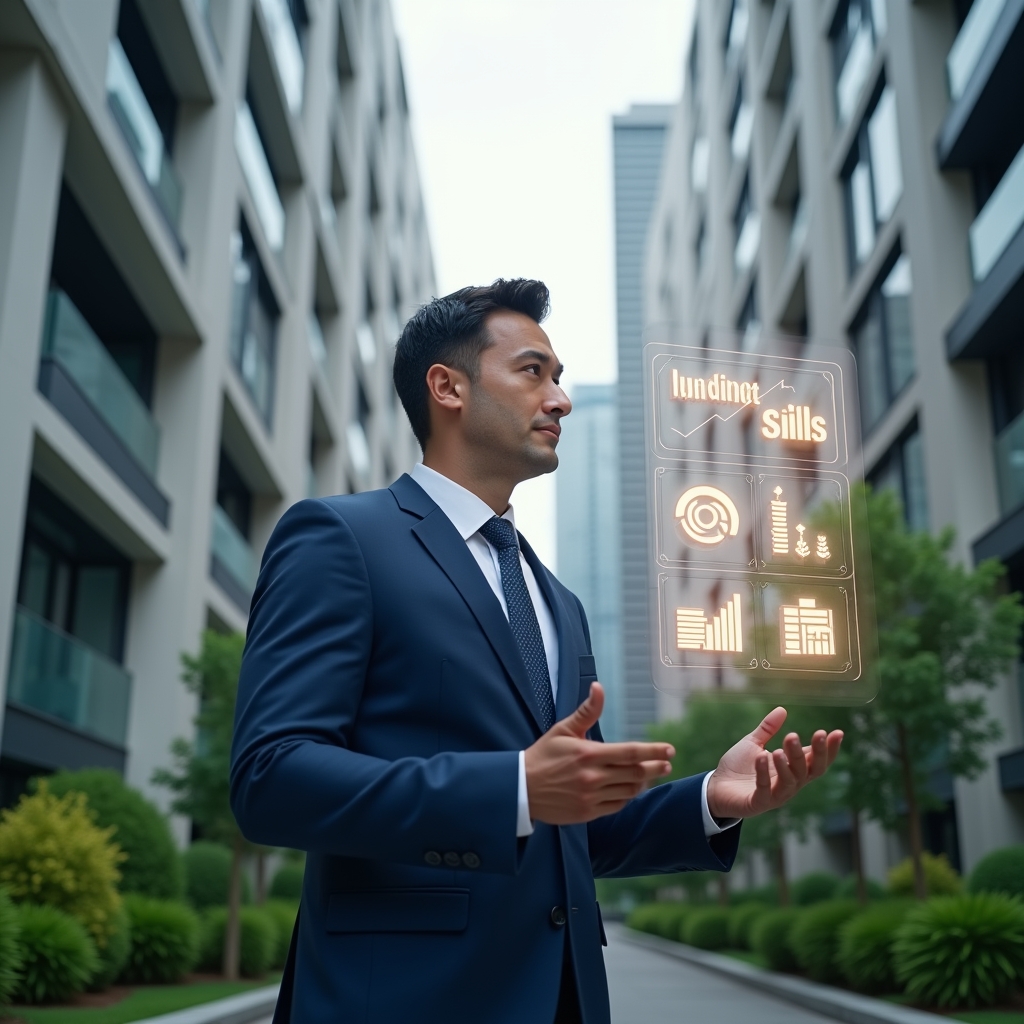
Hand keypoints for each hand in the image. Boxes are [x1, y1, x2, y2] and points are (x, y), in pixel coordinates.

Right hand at [525, 683, 673, 824]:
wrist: (521, 788)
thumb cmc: (543, 755)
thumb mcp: (563, 729)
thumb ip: (587, 711)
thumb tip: (598, 686)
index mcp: (588, 754)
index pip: (630, 753)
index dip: (653, 751)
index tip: (669, 750)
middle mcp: (592, 777)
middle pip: (635, 773)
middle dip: (655, 767)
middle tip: (666, 763)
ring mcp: (591, 797)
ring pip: (628, 791)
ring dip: (643, 782)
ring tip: (650, 775)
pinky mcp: (587, 813)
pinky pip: (616, 805)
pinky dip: (627, 797)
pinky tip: (630, 789)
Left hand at [705, 707, 842, 819]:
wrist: (715, 788)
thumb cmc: (738, 768)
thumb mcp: (753, 743)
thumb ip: (767, 729)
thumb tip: (783, 709)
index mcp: (791, 769)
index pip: (816, 760)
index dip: (828, 749)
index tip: (837, 733)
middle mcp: (788, 784)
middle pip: (810, 771)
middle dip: (815, 753)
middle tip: (816, 734)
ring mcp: (775, 795)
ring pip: (791, 781)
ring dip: (790, 762)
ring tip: (784, 744)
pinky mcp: (758, 803)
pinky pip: (766, 790)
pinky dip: (765, 773)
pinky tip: (762, 757)